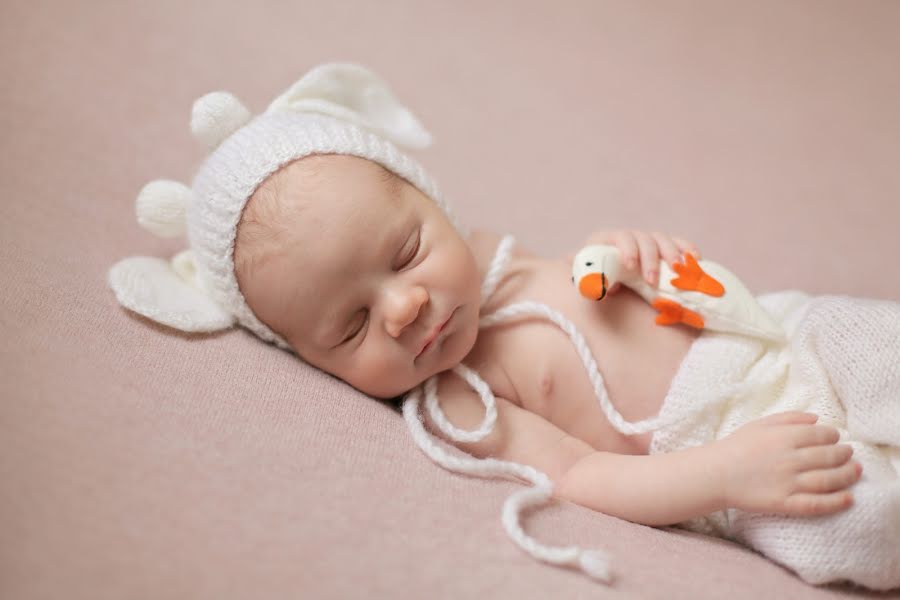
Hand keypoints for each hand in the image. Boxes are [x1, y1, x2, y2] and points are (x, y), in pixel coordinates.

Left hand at [573, 230, 700, 292]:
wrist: (601, 272)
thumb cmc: (594, 277)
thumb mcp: (590, 279)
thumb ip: (595, 283)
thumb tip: (607, 288)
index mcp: (608, 239)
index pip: (620, 237)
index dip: (627, 249)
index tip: (630, 266)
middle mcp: (630, 236)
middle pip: (644, 240)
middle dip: (650, 260)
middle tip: (652, 281)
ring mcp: (647, 240)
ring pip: (662, 240)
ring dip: (671, 254)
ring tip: (677, 270)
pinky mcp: (662, 247)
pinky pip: (678, 243)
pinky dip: (687, 249)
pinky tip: (696, 259)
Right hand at [717, 411, 861, 515]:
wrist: (715, 474)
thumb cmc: (736, 447)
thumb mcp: (759, 424)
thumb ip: (789, 418)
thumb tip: (816, 418)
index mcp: (783, 437)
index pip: (820, 435)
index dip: (833, 436)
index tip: (836, 438)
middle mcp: (789, 459)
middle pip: (829, 456)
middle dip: (844, 454)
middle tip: (849, 454)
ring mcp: (788, 482)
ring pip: (828, 479)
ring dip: (848, 475)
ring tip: (856, 471)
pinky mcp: (784, 502)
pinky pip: (816, 504)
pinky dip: (836, 502)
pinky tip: (848, 498)